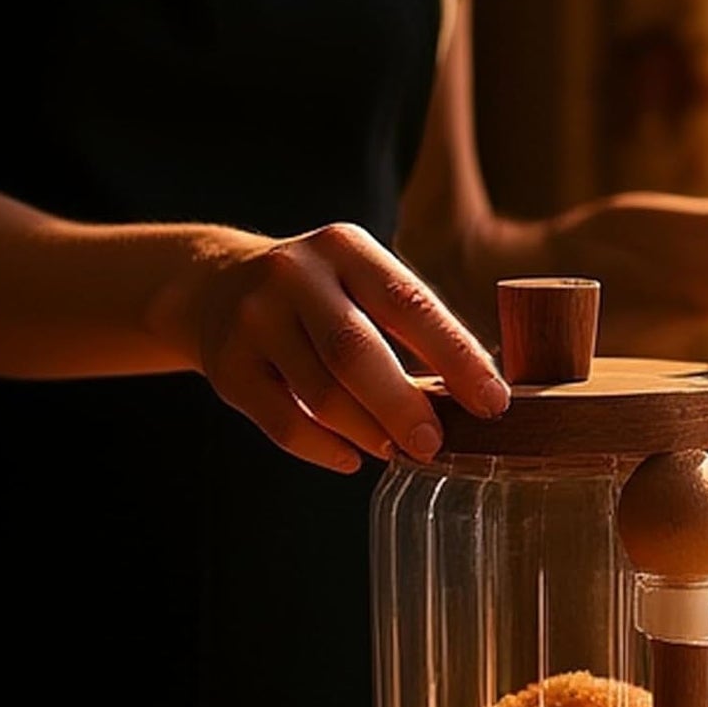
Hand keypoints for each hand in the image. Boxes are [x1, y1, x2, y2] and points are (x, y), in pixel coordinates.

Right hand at [191, 223, 509, 473]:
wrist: (215, 284)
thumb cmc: (320, 297)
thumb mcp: (362, 282)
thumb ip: (413, 327)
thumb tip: (479, 396)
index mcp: (346, 248)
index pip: (410, 303)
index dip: (456, 356)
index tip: (492, 402)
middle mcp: (294, 275)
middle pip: (356, 351)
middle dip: (403, 406)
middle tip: (435, 445)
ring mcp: (253, 320)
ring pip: (320, 395)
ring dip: (367, 433)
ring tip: (395, 450)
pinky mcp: (227, 366)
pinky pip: (284, 423)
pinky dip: (325, 450)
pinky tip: (351, 458)